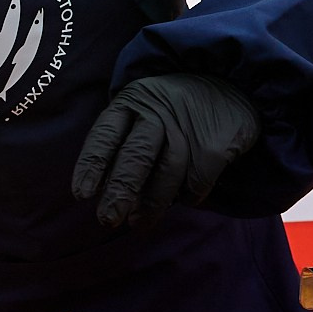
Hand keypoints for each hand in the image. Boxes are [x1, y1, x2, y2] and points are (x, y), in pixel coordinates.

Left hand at [71, 72, 259, 229]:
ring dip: (152, 203)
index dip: (92, 165)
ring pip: (167, 170)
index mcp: (132, 101)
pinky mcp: (217, 142)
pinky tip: (185, 201)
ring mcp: (190, 125)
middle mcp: (158, 110)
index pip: (106, 134)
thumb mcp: (143, 113)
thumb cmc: (174, 111)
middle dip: (121, 190)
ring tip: (140, 223)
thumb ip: (123, 146)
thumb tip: (102, 193)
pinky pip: (197, 180)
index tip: (82, 194)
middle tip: (108, 219)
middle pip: (137, 154)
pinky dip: (189, 197)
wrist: (231, 88)